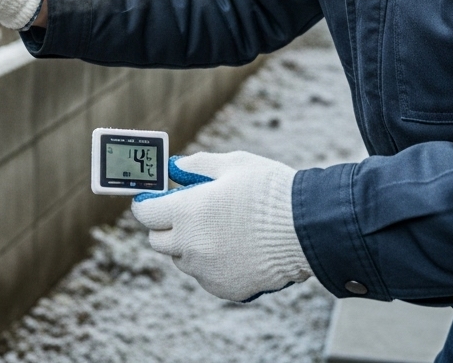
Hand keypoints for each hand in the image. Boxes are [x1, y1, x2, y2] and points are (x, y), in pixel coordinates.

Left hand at [130, 151, 311, 301]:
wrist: (307, 228)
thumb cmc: (269, 190)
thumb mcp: (231, 164)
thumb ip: (196, 166)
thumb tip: (175, 167)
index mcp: (187, 213)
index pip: (145, 213)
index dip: (147, 203)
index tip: (153, 199)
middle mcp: (191, 246)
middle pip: (157, 240)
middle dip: (165, 225)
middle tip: (185, 211)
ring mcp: (207, 271)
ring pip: (182, 259)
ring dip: (189, 244)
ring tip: (217, 227)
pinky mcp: (226, 288)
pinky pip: (206, 275)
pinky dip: (211, 263)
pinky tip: (233, 246)